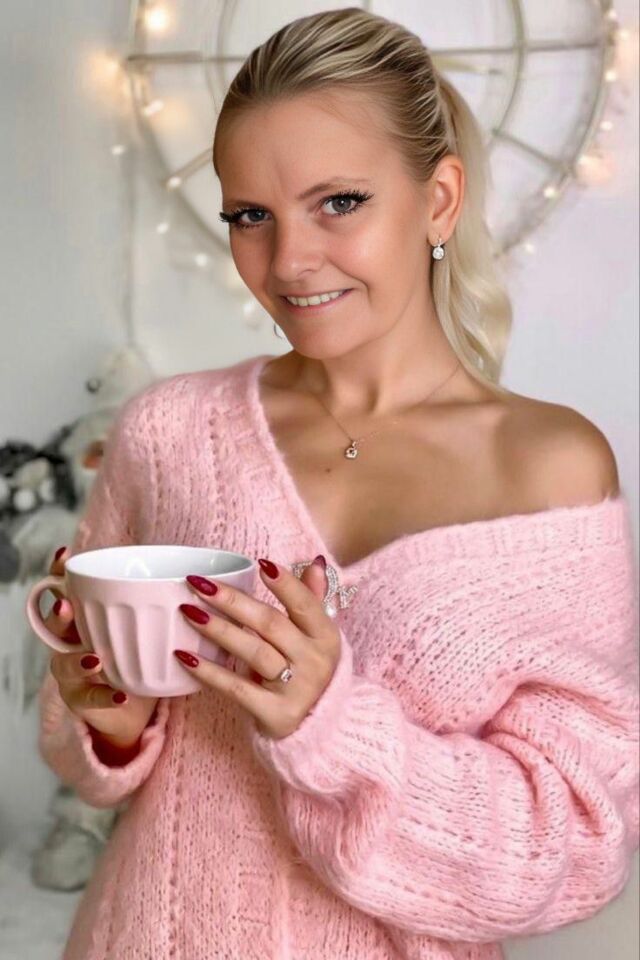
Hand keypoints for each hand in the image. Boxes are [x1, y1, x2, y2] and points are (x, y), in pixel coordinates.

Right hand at [46, 547, 159, 750]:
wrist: (133, 707)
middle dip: (59, 613)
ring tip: (96, 660)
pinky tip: (121, 696)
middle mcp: (72, 641)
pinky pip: (88, 698)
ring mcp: (71, 672)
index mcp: (85, 617)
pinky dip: (105, 696)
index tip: (65, 554)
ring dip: (77, 660)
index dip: (58, 572)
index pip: (65, 590)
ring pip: (62, 664)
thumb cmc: (139, 656)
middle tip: (66, 605)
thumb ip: (163, 603)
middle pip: (54, 624)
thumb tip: (203, 578)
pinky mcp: (81, 699)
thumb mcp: (149, 626)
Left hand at [174, 556, 341, 739]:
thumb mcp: (318, 637)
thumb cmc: (311, 671)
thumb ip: (312, 600)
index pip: (306, 604)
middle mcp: (315, 661)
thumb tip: (314, 563)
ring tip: (188, 612)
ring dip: (219, 630)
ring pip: (254, 652)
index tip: (260, 564)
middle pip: (270, 624)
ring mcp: (296, 688)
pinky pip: (238, 689)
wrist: (321, 729)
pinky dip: (210, 673)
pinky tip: (185, 657)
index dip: (285, 584)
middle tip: (198, 584)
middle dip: (233, 601)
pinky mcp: (276, 713)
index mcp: (325, 636)